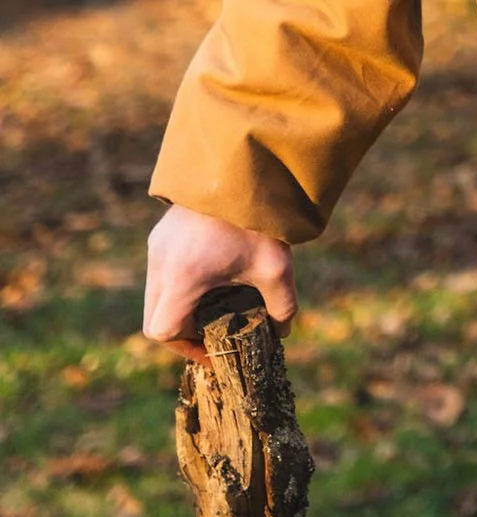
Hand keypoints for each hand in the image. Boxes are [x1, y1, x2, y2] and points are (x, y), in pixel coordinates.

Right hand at [143, 205, 295, 362]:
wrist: (242, 166)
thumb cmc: (259, 219)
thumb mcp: (276, 267)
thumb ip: (282, 306)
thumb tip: (282, 331)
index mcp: (181, 277)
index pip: (163, 331)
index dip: (186, 349)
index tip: (213, 349)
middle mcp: (160, 262)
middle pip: (154, 317)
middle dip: (182, 331)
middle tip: (212, 333)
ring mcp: (157, 245)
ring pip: (155, 295)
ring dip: (179, 307)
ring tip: (213, 305)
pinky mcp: (162, 231)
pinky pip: (160, 272)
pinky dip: (177, 285)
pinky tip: (210, 277)